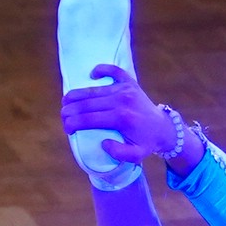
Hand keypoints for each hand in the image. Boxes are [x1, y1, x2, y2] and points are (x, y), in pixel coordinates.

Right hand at [58, 62, 179, 163]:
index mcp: (121, 119)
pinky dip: (102, 70)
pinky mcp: (130, 82)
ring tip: (66, 102)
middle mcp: (121, 101)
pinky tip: (91, 75)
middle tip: (63, 117)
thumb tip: (103, 142)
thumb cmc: (146, 142)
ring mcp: (125, 89)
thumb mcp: (135, 156)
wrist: (163, 127)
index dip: (73, 123)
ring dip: (77, 95)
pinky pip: (114, 71)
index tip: (67, 129)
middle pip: (87, 104)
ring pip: (93, 90)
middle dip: (70, 110)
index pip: (88, 119)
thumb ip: (119, 153)